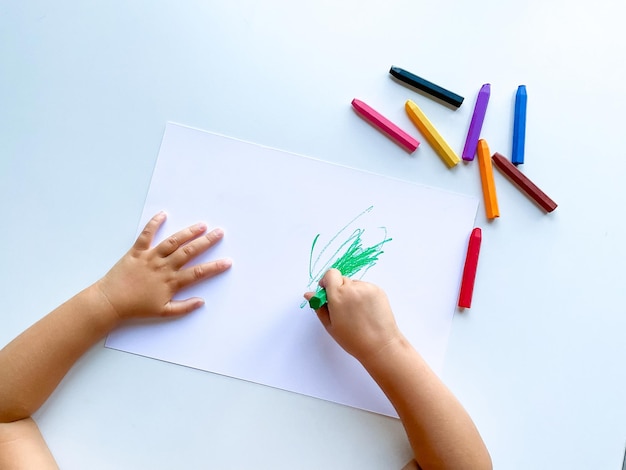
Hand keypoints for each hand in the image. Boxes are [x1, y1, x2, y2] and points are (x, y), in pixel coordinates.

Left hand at [96, 212, 231, 320]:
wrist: (111, 302)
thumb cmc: (137, 308)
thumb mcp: (163, 312)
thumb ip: (184, 307)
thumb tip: (201, 302)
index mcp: (171, 282)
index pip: (198, 273)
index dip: (214, 267)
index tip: (227, 261)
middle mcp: (163, 267)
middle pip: (189, 252)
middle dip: (206, 242)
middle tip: (219, 233)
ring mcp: (150, 257)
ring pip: (173, 242)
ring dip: (188, 232)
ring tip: (201, 225)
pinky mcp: (136, 251)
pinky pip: (146, 235)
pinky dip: (154, 224)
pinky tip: (163, 214)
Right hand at [304, 268, 401, 362]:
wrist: (380, 346)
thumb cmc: (353, 339)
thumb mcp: (330, 325)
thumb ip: (319, 307)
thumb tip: (310, 294)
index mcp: (338, 295)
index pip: (330, 274)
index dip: (327, 282)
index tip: (327, 292)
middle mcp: (353, 288)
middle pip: (341, 279)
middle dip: (339, 290)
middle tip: (341, 308)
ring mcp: (367, 288)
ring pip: (354, 284)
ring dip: (351, 293)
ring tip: (356, 312)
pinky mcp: (378, 290)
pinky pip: (365, 287)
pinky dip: (363, 295)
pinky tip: (365, 311)